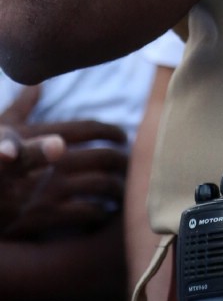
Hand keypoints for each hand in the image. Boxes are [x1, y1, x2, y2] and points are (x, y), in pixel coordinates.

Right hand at [0, 94, 127, 239]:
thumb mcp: (0, 128)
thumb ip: (22, 108)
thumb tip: (35, 84)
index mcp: (41, 135)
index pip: (88, 128)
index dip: (110, 130)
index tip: (122, 136)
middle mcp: (50, 160)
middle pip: (102, 156)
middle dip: (122, 160)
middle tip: (132, 164)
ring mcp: (49, 189)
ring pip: (100, 185)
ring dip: (118, 187)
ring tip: (124, 190)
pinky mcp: (45, 216)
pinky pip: (85, 212)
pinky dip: (100, 212)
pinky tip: (104, 213)